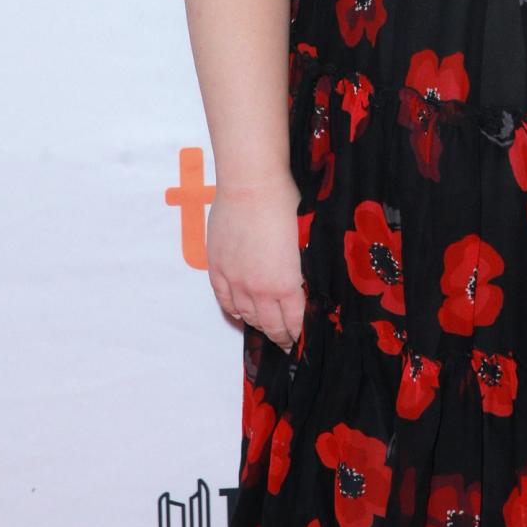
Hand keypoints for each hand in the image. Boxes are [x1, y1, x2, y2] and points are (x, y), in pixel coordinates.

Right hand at [205, 171, 305, 354]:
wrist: (252, 185)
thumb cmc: (287, 204)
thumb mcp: (307, 241)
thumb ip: (304, 270)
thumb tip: (308, 285)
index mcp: (286, 284)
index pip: (293, 321)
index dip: (297, 334)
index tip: (301, 340)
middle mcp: (258, 289)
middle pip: (269, 324)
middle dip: (279, 336)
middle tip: (286, 342)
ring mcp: (235, 280)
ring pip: (246, 315)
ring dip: (258, 324)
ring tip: (266, 327)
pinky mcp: (217, 268)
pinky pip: (224, 300)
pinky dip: (234, 311)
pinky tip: (241, 314)